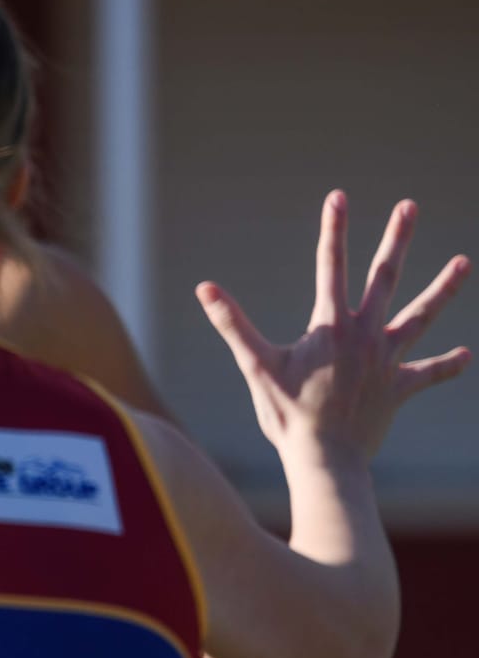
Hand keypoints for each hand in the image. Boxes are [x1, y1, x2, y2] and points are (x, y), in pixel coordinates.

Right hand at [197, 192, 468, 468]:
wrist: (327, 460)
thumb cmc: (288, 415)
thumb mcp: (256, 366)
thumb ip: (232, 324)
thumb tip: (204, 288)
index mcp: (331, 326)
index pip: (332, 266)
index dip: (333, 229)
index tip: (338, 197)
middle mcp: (366, 336)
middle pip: (386, 278)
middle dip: (397, 239)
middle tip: (409, 207)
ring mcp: (387, 361)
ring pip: (420, 316)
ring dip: (443, 288)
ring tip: (463, 264)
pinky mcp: (399, 388)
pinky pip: (428, 374)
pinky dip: (447, 366)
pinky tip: (467, 356)